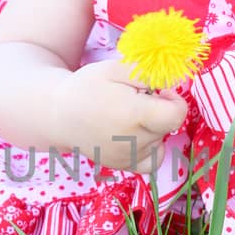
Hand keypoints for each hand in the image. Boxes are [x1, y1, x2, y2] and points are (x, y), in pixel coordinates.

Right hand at [56, 58, 187, 173]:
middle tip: (134, 100)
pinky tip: (138, 135)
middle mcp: (133, 141)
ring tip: (129, 116)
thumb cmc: (87, 87)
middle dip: (159, 110)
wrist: (58, 115)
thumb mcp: (115, 68)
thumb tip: (172, 84)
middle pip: (168, 126)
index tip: (158, 91)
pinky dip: (152, 148)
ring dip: (154, 128)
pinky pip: (153, 160)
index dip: (174, 100)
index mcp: (132, 115)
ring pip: (162, 142)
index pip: (176, 115)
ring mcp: (128, 158)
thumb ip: (148, 74)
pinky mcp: (124, 166)